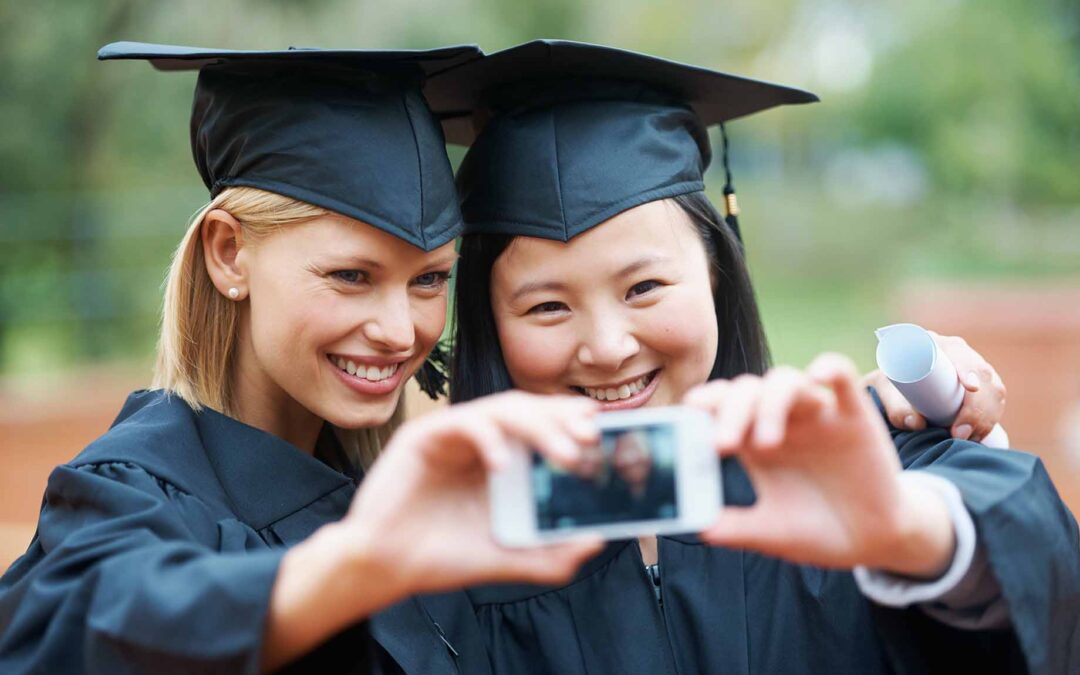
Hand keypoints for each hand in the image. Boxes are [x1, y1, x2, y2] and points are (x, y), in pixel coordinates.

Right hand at [340, 392, 603, 600]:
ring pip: (502, 409)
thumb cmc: (442, 557)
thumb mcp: (507, 558)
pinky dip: (487, 438)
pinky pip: (462, 422)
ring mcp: (452, 436)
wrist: (386, 568)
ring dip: (539, 426)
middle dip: (563, 420)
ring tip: (566, 453)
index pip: (543, 426)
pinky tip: (503, 465)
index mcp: (502, 461)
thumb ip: (550, 556)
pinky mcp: (423, 437)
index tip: (604, 432)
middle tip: (591, 438)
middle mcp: (481, 442)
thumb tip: (596, 541)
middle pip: (528, 410)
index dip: (572, 421)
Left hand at [685, 354, 954, 575]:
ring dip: (767, 404)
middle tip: (721, 447)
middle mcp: (781, 421)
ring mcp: (817, 416)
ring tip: (763, 444)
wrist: (874, 542)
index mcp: (751, 441)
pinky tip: (817, 377)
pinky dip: (829, 368)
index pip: (718, 405)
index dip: (700, 407)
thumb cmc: (818, 530)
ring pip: (784, 381)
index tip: (684, 425)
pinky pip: (841, 376)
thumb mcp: (772, 532)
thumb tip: (698, 527)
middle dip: (726, 411)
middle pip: (745, 390)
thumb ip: (736, 528)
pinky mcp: (855, 417)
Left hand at [863, 331, 1006, 441]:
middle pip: (982, 373)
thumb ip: (894, 407)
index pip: (958, 351)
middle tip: (959, 433)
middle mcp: (957, 352)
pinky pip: (996, 401)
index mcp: (933, 343)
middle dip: (978, 406)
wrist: (892, 390)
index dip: (968, 368)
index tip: (970, 387)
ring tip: (966, 438)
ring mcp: (973, 368)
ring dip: (986, 417)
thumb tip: (917, 423)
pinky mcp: (982, 386)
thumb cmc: (885, 386)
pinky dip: (990, 420)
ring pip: (993, 390)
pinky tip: (978, 434)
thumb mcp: (882, 392)